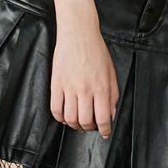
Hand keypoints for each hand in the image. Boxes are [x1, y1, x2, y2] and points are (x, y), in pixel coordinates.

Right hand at [50, 19, 118, 136]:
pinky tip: (65, 115)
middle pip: (85, 122)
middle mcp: (85, 89)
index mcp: (101, 87)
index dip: (105, 130)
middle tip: (90, 125)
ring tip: (78, 121)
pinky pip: (55, 109)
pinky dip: (60, 117)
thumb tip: (110, 114)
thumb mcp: (111, 73)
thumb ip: (113, 95)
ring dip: (74, 125)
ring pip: (69, 118)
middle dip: (89, 128)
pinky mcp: (56, 84)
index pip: (103, 118)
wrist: (78, 34)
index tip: (104, 133)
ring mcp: (69, 87)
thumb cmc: (96, 51)